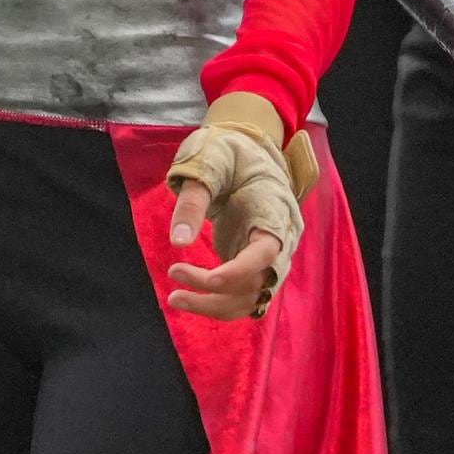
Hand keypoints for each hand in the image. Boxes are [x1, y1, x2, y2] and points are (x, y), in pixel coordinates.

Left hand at [163, 90, 304, 320]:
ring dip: (215, 305)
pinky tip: (191, 297)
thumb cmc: (227, 151)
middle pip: (257, 284)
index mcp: (275, 211)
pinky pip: (244, 294)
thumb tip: (178, 242)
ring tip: (175, 298)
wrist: (244, 148)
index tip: (208, 280)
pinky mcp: (254, 263)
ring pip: (251, 297)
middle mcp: (280, 240)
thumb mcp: (208, 163)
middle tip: (174, 280)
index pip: (265, 254)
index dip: (238, 272)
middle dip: (216, 293)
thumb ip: (193, 201)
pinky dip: (220, 302)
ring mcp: (269, 255)